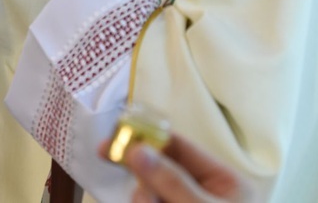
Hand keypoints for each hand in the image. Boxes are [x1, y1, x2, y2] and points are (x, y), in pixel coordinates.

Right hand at [99, 134, 250, 202]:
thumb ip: (170, 181)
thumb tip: (137, 150)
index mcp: (224, 182)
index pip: (181, 147)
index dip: (149, 136)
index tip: (118, 133)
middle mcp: (205, 194)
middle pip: (162, 168)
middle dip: (139, 167)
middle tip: (106, 153)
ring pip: (151, 192)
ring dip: (141, 196)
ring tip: (143, 200)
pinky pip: (151, 202)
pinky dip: (143, 202)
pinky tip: (141, 200)